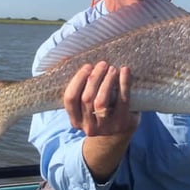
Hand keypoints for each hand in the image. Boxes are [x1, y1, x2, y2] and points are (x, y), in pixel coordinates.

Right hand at [64, 61, 139, 181]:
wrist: (120, 131)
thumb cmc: (101, 109)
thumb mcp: (87, 103)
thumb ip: (78, 84)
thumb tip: (65, 57)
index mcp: (75, 120)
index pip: (70, 99)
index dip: (78, 80)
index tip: (87, 66)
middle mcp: (88, 127)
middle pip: (87, 98)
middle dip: (95, 78)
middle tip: (103, 64)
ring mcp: (106, 127)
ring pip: (102, 101)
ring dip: (107, 81)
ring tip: (112, 68)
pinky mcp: (122, 123)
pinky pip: (123, 100)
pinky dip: (124, 83)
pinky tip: (125, 70)